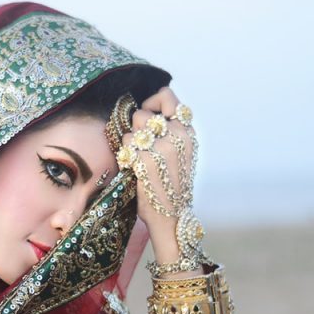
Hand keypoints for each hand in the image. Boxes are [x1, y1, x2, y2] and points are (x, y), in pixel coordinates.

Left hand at [119, 87, 197, 263]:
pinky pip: (125, 142)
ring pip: (133, 125)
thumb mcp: (182, 153)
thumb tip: (150, 112)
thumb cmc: (172, 186)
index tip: (149, 116)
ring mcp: (161, 147)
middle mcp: (177, 136)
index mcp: (188, 133)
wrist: (171, 217)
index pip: (168, 96)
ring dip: (130, 139)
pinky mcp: (145, 160)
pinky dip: (125, 153)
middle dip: (137, 125)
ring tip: (139, 157)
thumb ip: (172, 131)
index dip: (153, 102)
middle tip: (141, 145)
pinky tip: (134, 167)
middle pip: (144, 111)